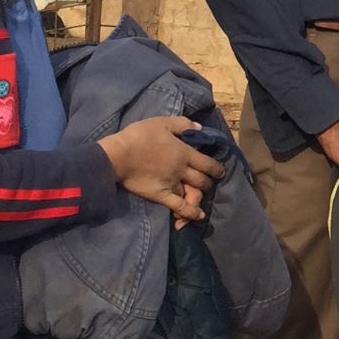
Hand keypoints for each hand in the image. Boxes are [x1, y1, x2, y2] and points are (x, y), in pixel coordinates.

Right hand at [98, 116, 222, 224]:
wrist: (117, 156)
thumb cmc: (138, 136)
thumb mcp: (162, 122)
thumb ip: (183, 124)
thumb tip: (199, 128)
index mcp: (184, 153)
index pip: (208, 163)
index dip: (217, 168)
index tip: (220, 172)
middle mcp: (182, 170)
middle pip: (202, 180)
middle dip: (209, 182)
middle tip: (208, 182)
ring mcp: (172, 184)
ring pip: (192, 193)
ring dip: (199, 196)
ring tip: (200, 198)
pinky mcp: (160, 195)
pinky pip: (179, 207)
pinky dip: (190, 212)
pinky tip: (198, 216)